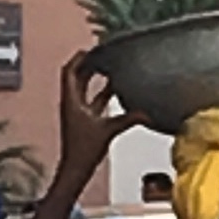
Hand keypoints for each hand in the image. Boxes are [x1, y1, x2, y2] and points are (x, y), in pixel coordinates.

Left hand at [58, 52, 128, 176]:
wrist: (75, 170)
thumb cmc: (83, 152)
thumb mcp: (108, 131)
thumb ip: (128, 120)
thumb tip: (147, 113)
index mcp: (71, 101)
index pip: (70, 71)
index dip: (80, 58)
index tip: (92, 48)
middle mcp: (71, 103)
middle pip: (76, 76)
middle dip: (88, 63)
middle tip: (102, 53)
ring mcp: (76, 112)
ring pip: (83, 87)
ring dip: (94, 76)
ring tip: (108, 66)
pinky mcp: (83, 120)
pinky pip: (92, 100)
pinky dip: (101, 92)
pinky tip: (115, 90)